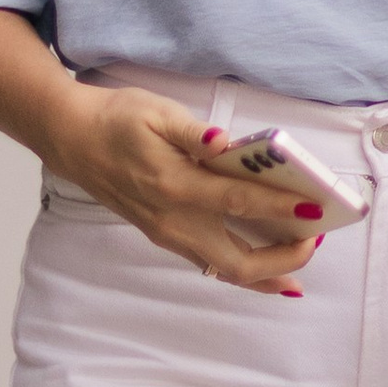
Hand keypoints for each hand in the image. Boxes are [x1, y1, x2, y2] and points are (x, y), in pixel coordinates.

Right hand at [53, 81, 328, 293]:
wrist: (72, 139)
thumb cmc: (117, 119)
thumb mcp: (157, 113)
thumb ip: (195, 133)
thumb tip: (225, 143)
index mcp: (174, 184)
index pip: (237, 201)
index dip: (279, 207)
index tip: (315, 208)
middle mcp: (172, 220)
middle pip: (237, 260)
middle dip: (282, 259)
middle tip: (314, 240)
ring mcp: (167, 234)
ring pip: (225, 270)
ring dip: (267, 273)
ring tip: (301, 262)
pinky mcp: (165, 236)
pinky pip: (210, 265)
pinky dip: (243, 272)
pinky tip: (268, 273)